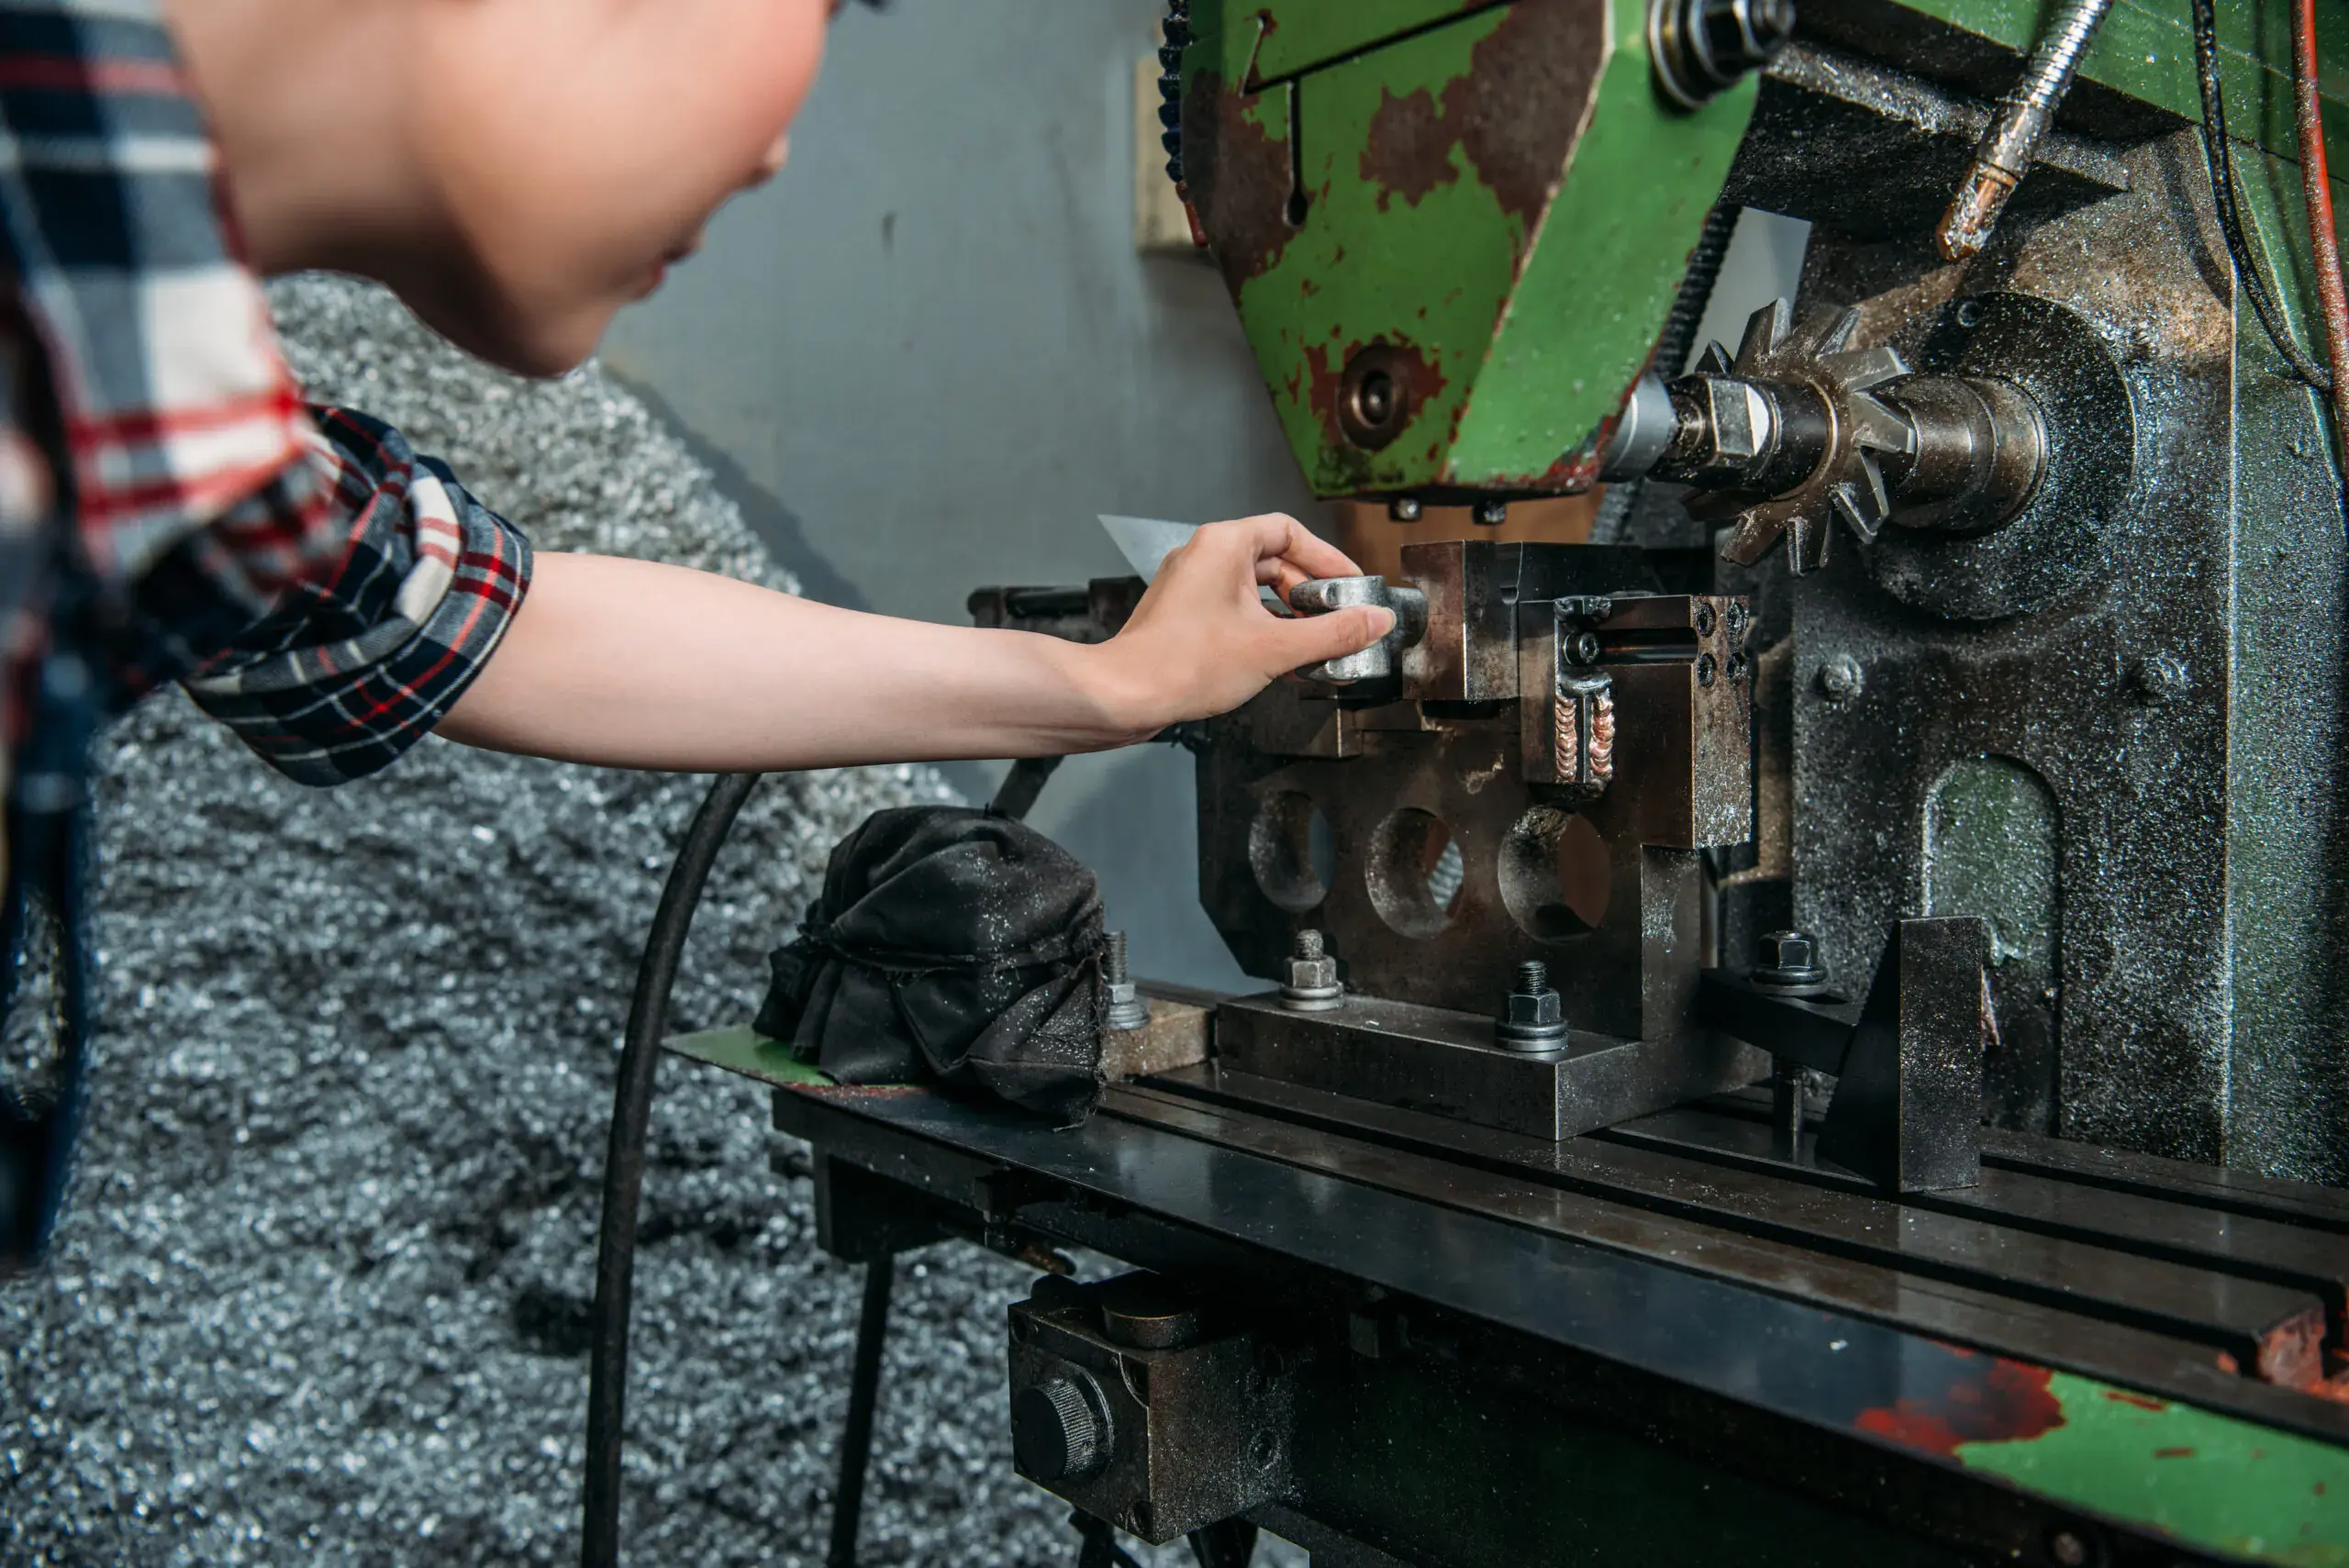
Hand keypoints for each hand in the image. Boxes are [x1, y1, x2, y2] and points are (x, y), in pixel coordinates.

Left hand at [1088, 513, 1396, 738]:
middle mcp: (1204, 555)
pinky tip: (1280, 657)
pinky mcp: (1183, 613)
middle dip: (1309, 592)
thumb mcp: (1276, 648)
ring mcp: (1190, 585)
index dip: (1327, 558)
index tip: (1349, 585)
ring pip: (1254, 588)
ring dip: (1287, 614)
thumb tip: (1375, 620)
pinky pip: (1234, 608)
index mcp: (1224, 544)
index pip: (1290, 532)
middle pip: (1274, 560)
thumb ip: (1334, 633)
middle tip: (1336, 619)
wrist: (1126, 694)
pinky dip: (1262, 626)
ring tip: (1312, 644)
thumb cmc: (1184, 663)